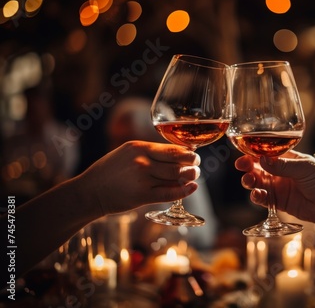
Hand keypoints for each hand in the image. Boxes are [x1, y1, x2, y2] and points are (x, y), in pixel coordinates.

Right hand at [75, 141, 200, 215]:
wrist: (90, 192)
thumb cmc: (109, 172)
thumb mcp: (126, 153)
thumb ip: (148, 152)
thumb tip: (175, 154)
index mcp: (139, 147)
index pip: (172, 148)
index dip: (187, 152)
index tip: (193, 154)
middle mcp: (142, 161)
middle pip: (177, 162)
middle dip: (192, 163)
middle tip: (197, 165)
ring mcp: (143, 179)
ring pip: (176, 176)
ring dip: (190, 176)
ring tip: (194, 176)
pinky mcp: (142, 196)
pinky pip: (169, 193)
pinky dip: (184, 190)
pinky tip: (192, 188)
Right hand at [235, 151, 314, 241]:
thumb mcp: (306, 169)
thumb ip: (283, 166)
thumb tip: (262, 159)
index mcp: (290, 159)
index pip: (267, 154)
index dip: (254, 153)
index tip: (243, 154)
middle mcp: (283, 172)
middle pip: (259, 168)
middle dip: (248, 167)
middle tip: (242, 167)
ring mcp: (281, 188)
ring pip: (259, 183)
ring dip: (251, 181)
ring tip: (249, 182)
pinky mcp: (281, 203)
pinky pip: (265, 199)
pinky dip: (257, 197)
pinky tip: (256, 195)